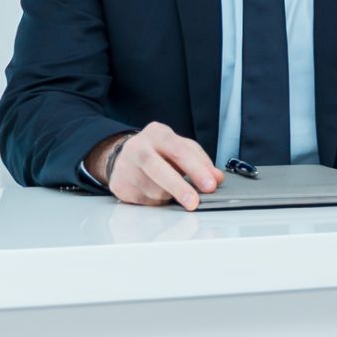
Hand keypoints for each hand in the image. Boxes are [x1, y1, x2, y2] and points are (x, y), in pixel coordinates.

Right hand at [90, 122, 220, 209]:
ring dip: (170, 195)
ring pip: (154, 190)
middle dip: (179, 187)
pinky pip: (145, 201)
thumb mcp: (181, 148)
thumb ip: (201, 161)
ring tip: (171, 188)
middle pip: (158, 168)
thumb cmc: (159, 152)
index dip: (196, 169)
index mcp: (158, 133)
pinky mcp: (119, 186)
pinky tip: (155, 192)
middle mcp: (138, 147)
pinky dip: (156, 202)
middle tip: (194, 202)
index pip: (179, 150)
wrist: (124, 157)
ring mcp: (125, 167)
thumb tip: (216, 177)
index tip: (210, 185)